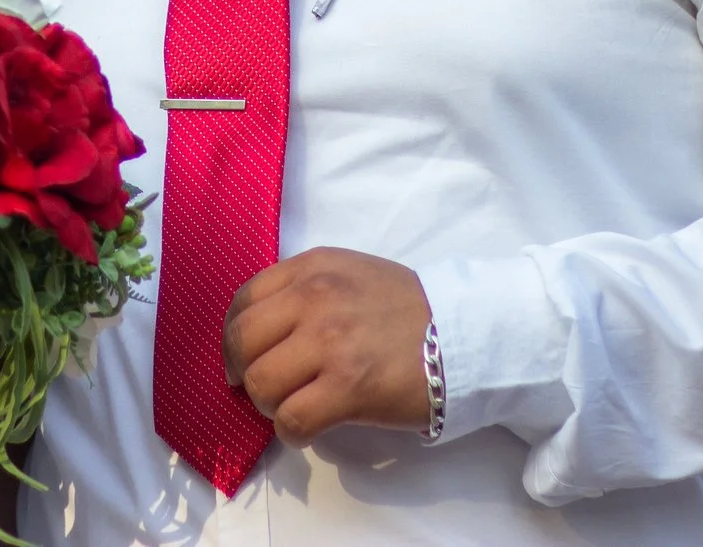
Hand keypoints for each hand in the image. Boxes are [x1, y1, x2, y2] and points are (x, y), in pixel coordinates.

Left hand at [223, 248, 435, 444]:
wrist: (466, 334)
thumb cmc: (410, 309)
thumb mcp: (352, 275)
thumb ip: (307, 291)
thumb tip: (264, 332)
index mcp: (313, 268)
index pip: (244, 301)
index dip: (236, 337)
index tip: (245, 358)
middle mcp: (314, 298)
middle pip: (242, 342)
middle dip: (244, 372)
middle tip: (263, 390)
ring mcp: (330, 343)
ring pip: (260, 384)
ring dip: (269, 405)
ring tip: (293, 407)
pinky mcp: (349, 388)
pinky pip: (292, 419)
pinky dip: (292, 432)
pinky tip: (309, 429)